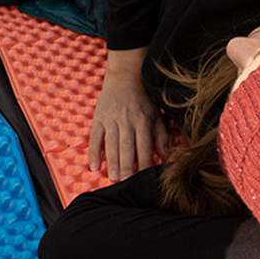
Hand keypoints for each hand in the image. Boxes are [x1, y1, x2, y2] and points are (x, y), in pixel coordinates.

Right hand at [89, 48, 169, 180]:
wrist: (125, 76)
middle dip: (125, 166)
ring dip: (111, 162)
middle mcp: (127, 120)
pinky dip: (94, 152)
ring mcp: (111, 119)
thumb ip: (161, 135)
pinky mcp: (99, 118)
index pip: (144, 146)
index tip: (143, 177)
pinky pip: (95, 137)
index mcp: (143, 120)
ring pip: (111, 144)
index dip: (144, 162)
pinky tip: (94, 165)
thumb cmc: (143, 98)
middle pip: (126, 147)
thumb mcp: (156, 114)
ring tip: (112, 177)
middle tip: (124, 182)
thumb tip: (165, 155)